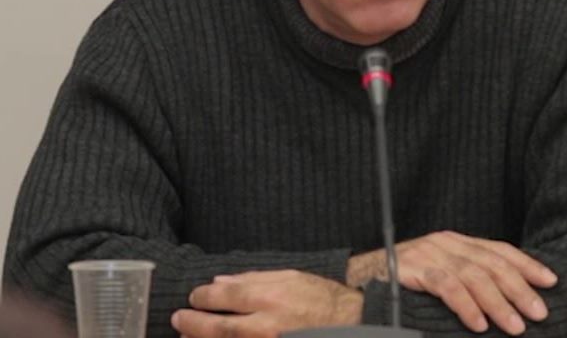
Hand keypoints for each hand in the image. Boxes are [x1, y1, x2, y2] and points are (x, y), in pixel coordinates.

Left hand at [171, 270, 362, 337]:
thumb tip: (222, 280)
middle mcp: (267, 324)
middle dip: (194, 324)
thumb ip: (255, 278)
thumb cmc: (320, 298)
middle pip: (220, 327)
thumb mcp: (291, 277)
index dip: (205, 297)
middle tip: (178, 319)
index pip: (227, 295)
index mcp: (272, 296)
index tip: (194, 297)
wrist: (350, 323)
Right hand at [347, 231, 556, 334]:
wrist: (360, 280)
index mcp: (455, 242)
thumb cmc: (405, 286)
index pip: (497, 248)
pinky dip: (466, 305)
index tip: (551, 281)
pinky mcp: (413, 268)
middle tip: (539, 312)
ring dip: (498, 302)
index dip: (526, 263)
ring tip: (515, 326)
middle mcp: (445, 243)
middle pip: (490, 261)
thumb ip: (468, 280)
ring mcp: (428, 253)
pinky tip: (479, 324)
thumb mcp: (441, 276)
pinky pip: (445, 285)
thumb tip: (509, 301)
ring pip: (472, 274)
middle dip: (519, 287)